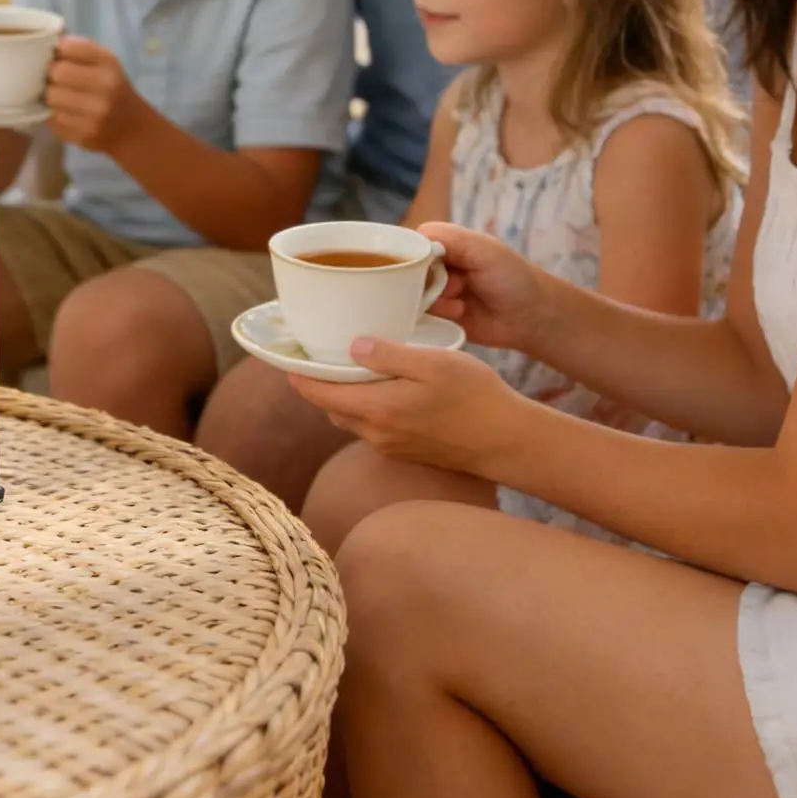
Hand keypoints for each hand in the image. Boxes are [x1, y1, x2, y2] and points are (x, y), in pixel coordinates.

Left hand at [44, 36, 145, 151]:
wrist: (130, 128)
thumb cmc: (112, 88)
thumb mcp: (104, 62)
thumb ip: (78, 48)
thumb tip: (50, 40)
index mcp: (108, 63)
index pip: (67, 47)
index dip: (58, 53)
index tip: (59, 58)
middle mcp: (104, 87)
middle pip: (57, 73)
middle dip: (51, 76)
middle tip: (55, 80)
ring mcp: (94, 114)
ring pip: (51, 98)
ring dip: (50, 96)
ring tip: (59, 96)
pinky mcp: (82, 135)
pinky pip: (52, 119)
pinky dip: (53, 114)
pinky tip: (64, 112)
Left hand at [289, 336, 528, 477]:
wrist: (510, 441)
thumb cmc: (476, 397)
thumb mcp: (432, 363)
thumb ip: (388, 355)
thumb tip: (352, 346)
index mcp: (377, 410)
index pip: (320, 395)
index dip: (300, 377)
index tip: (286, 358)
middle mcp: (377, 434)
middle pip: (332, 409)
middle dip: (320, 386)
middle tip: (317, 357)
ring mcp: (392, 447)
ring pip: (352, 420)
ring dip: (344, 399)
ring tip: (350, 369)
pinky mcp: (408, 452)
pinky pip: (373, 429)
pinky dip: (367, 409)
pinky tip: (383, 389)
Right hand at [419, 222, 555, 354]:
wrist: (533, 318)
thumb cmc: (513, 277)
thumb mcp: (483, 249)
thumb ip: (448, 239)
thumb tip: (410, 243)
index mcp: (442, 244)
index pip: (407, 245)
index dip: (409, 256)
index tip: (422, 268)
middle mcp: (434, 267)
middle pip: (404, 272)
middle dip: (424, 282)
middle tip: (454, 287)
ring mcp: (434, 293)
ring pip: (409, 296)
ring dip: (434, 301)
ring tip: (460, 305)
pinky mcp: (437, 318)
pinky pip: (418, 317)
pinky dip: (435, 316)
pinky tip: (458, 314)